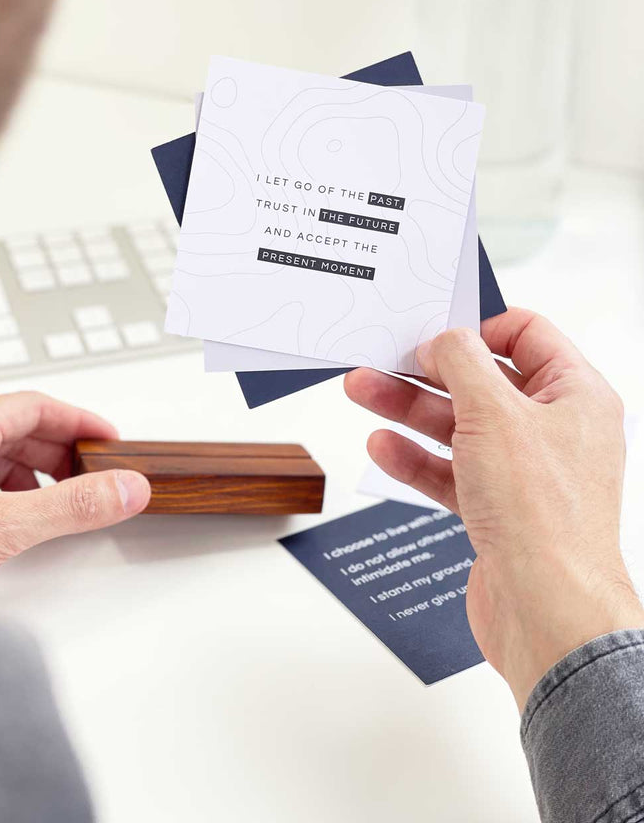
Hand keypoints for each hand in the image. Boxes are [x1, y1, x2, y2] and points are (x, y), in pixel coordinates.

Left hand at [0, 391, 150, 604]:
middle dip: (61, 452)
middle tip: (95, 473)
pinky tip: (20, 521)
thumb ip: (70, 507)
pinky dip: (11, 496)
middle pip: (17, 430)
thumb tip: (123, 488)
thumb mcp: (0, 528)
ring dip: (37, 475)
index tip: (108, 439)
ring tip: (63, 501)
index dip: (78, 420)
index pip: (34, 406)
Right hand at [345, 308, 643, 710]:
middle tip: (382, 358)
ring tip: (363, 390)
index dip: (479, 326)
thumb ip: (462, 363)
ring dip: (409, 409)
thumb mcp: (494, 414)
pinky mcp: (497, 508)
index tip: (435, 328)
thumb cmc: (544, 518)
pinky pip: (450, 470)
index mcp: (575, 395)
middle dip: (426, 370)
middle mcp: (554, 430)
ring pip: (459, 426)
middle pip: (482, 382)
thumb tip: (445, 339)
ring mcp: (525, 472)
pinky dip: (416, 457)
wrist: (545, 612)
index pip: (528, 336)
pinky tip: (383, 446)